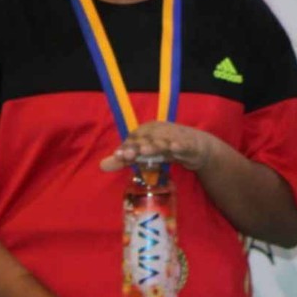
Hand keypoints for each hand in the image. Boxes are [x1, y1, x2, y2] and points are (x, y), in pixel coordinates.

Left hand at [100, 122, 223, 175]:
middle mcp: (160, 131)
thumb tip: (101, 165)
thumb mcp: (145, 154)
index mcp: (148, 131)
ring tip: (144, 151)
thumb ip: (124, 159)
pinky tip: (175, 148)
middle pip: (147, 139)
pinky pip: (184, 145)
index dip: (126, 146)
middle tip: (126, 155)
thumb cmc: (165, 148)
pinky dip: (180, 145)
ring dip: (154, 145)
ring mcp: (175, 137)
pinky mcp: (189, 145)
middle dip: (137, 146)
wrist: (196, 146)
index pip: (134, 138)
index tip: (118, 155)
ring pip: (163, 142)